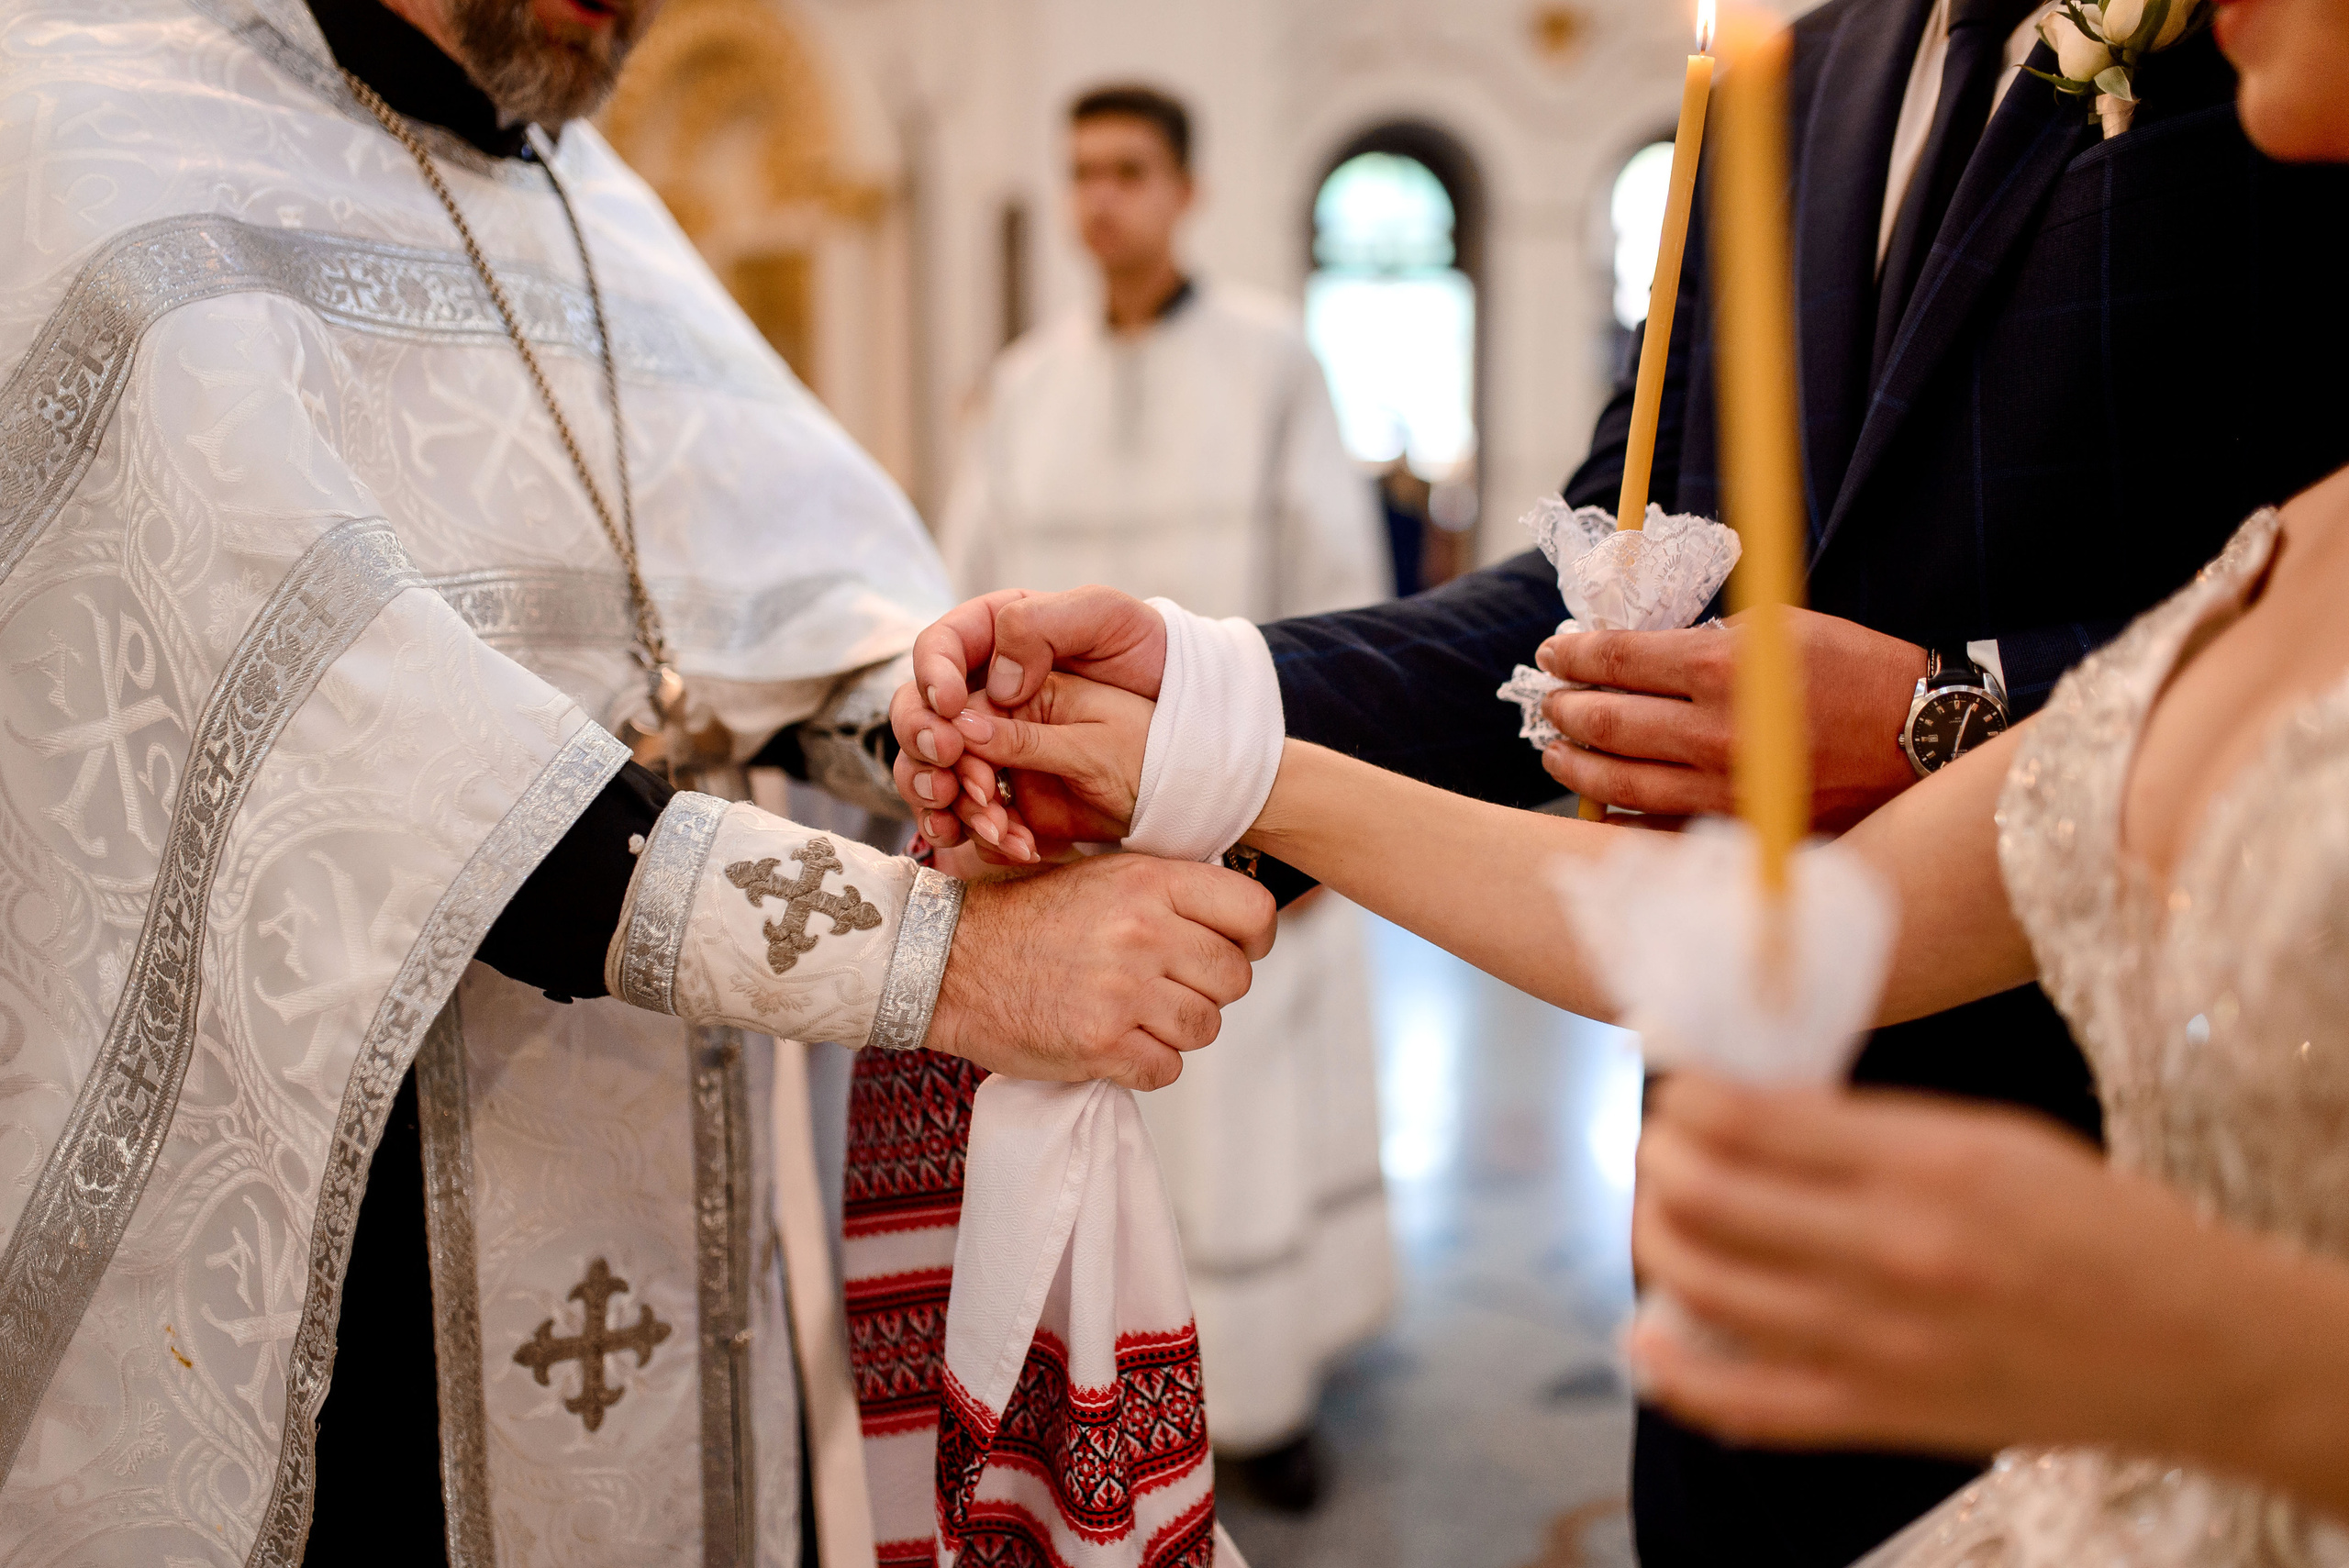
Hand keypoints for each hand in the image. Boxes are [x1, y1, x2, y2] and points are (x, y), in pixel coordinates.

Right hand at [891, 587, 1168, 847]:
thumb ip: (1041, 628)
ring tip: (977, 811)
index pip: (937, 649)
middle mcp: (979, 692)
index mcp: (995, 637)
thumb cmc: (1147, 651)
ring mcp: (987, 745)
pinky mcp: (1004, 791)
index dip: (934, 675)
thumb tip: (994, 681)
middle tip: (948, 758)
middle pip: (917, 714)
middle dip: (923, 739)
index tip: (950, 703)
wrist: (1187, 715)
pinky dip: (975, 831)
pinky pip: (967, 815)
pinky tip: (1007, 841)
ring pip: (930, 771)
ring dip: (938, 794)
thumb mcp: (1105, 617)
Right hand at [925, 853, 1276, 1090]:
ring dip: (1177, 1029)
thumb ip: (1166, 891)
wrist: (946, 960)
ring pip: (1205, 1027)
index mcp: (1149, 882)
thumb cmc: (1024, 915)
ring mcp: (1123, 992)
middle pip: (1234, 978)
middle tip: (1168, 987)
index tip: (1235, 949)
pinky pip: (1167, 1068)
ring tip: (1134, 1013)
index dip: (1254, 938)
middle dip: (1210, 989)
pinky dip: (1148, 1063)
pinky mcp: (1100, 1046)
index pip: (1253, 913)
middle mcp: (1143, 933)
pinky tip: (1116, 1042)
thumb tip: (1231, 920)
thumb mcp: (1100, 875)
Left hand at [1538, 610, 1926, 829]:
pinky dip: (1617, 821)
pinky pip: (1657, 832)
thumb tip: (1638, 653)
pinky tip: (1598, 810)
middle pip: (1607, 723)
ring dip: (1576, 767)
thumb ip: (1705, 639)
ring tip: (1557, 753)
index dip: (1574, 655)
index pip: (1617, 660)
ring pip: (1620, 784)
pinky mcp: (1740, 830)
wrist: (1924, 742)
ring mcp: (1725, 790)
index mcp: (1723, 668)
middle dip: (1565, 710)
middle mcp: (1715, 733)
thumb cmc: (1857, 673)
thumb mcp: (1781, 627)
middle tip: (1549, 703)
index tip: (1553, 653)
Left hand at [1629, 1073, 2300, 1462]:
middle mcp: (1890, 1251)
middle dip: (1659, 1159)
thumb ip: (1866, 1128)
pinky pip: (1742, 1402)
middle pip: (1705, 1197)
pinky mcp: (1879, 1416)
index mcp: (1923, 1165)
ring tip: (1661, 1215)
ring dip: (1657, 1239)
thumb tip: (1745, 1109)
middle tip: (1662, 1146)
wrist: (2193, 1349)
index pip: (1746, 1120)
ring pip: (1703, 1286)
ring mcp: (1877, 1343)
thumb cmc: (2094, 1227)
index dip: (1687, 1098)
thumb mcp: (1988, 1137)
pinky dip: (1675, 1372)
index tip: (1679, 1091)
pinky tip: (1647, 1338)